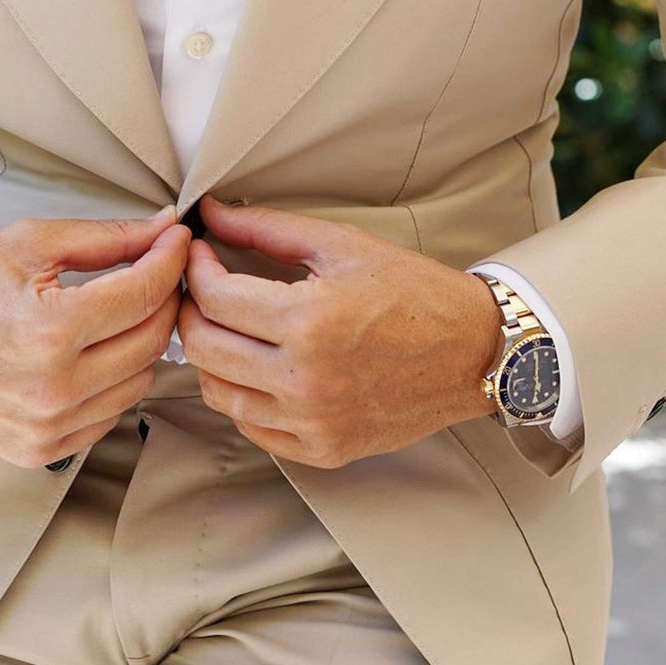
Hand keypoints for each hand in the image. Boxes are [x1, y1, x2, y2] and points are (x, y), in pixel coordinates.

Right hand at [0, 206, 190, 467]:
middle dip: (163, 297)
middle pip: (152, 340)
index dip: (170, 259)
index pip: (144, 293)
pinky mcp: (38, 450)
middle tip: (155, 269)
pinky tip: (94, 352)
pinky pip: (110, 415)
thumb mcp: (28, 244)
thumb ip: (105, 238)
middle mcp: (52, 388)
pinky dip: (115, 381)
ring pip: (140, 382)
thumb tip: (162, 228)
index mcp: (49, 331)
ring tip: (122, 310)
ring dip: (142, 342)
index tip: (176, 240)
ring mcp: (46, 427)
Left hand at [177, 196, 500, 467]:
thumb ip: (266, 228)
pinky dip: (240, 395)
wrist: (474, 352)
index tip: (201, 254)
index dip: (196, 269)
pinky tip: (257, 367)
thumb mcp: (341, 246)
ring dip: (211, 355)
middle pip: (203, 348)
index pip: (213, 298)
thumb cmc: (414, 292)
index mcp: (309, 322)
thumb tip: (209, 214)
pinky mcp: (323, 450)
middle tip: (205, 288)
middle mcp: (304, 380)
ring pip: (217, 393)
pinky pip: (251, 427)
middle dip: (191, 310)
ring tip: (229, 327)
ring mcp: (312, 422)